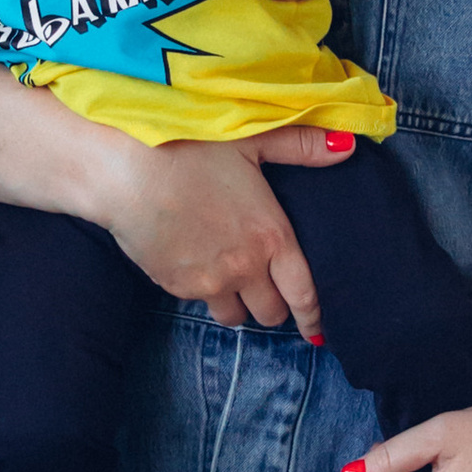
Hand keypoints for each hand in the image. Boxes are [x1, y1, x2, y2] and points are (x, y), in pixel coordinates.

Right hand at [101, 129, 337, 334]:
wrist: (125, 169)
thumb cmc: (189, 146)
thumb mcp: (251, 140)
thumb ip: (300, 147)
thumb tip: (345, 147)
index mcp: (272, 236)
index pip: (304, 293)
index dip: (314, 316)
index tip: (318, 331)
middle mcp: (245, 267)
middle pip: (270, 313)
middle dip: (273, 305)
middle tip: (266, 287)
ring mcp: (209, 283)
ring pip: (234, 317)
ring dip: (238, 303)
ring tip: (229, 277)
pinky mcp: (175, 287)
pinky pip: (199, 302)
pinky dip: (203, 290)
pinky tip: (194, 261)